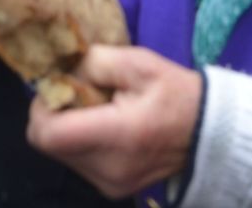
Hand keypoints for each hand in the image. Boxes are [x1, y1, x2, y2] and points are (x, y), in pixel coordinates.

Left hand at [26, 45, 202, 198]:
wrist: (209, 133)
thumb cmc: (174, 93)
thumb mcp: (138, 62)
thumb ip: (93, 62)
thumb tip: (61, 73)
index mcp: (117, 135)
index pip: (47, 135)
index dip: (41, 107)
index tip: (58, 87)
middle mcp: (108, 169)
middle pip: (49, 144)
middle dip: (55, 114)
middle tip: (81, 94)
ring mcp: (110, 184)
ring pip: (60, 154)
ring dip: (68, 129)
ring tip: (98, 110)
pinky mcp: (112, 189)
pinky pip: (77, 163)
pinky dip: (81, 143)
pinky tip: (105, 126)